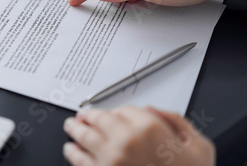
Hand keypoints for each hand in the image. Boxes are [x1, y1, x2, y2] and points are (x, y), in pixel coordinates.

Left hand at [63, 106, 214, 165]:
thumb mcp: (198, 146)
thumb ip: (175, 121)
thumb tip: (150, 110)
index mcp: (149, 128)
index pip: (122, 109)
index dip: (115, 111)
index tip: (109, 114)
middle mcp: (126, 140)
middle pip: (98, 119)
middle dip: (87, 116)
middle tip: (81, 116)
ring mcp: (111, 159)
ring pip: (84, 136)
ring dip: (75, 130)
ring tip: (71, 128)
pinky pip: (80, 160)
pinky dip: (72, 153)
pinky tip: (70, 150)